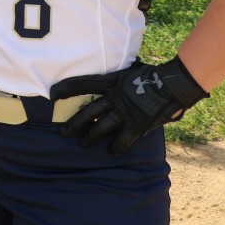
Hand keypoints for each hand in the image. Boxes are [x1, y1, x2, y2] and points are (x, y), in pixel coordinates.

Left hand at [49, 56, 208, 155]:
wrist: (172, 84)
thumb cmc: (151, 76)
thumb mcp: (127, 72)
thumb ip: (115, 80)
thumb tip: (105, 82)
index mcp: (111, 82)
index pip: (83, 84)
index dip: (66, 89)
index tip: (52, 94)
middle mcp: (114, 99)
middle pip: (88, 112)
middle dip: (74, 123)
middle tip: (63, 132)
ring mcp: (125, 113)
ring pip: (101, 127)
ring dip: (90, 136)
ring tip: (83, 143)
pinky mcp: (137, 126)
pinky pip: (122, 141)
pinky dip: (116, 147)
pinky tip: (110, 152)